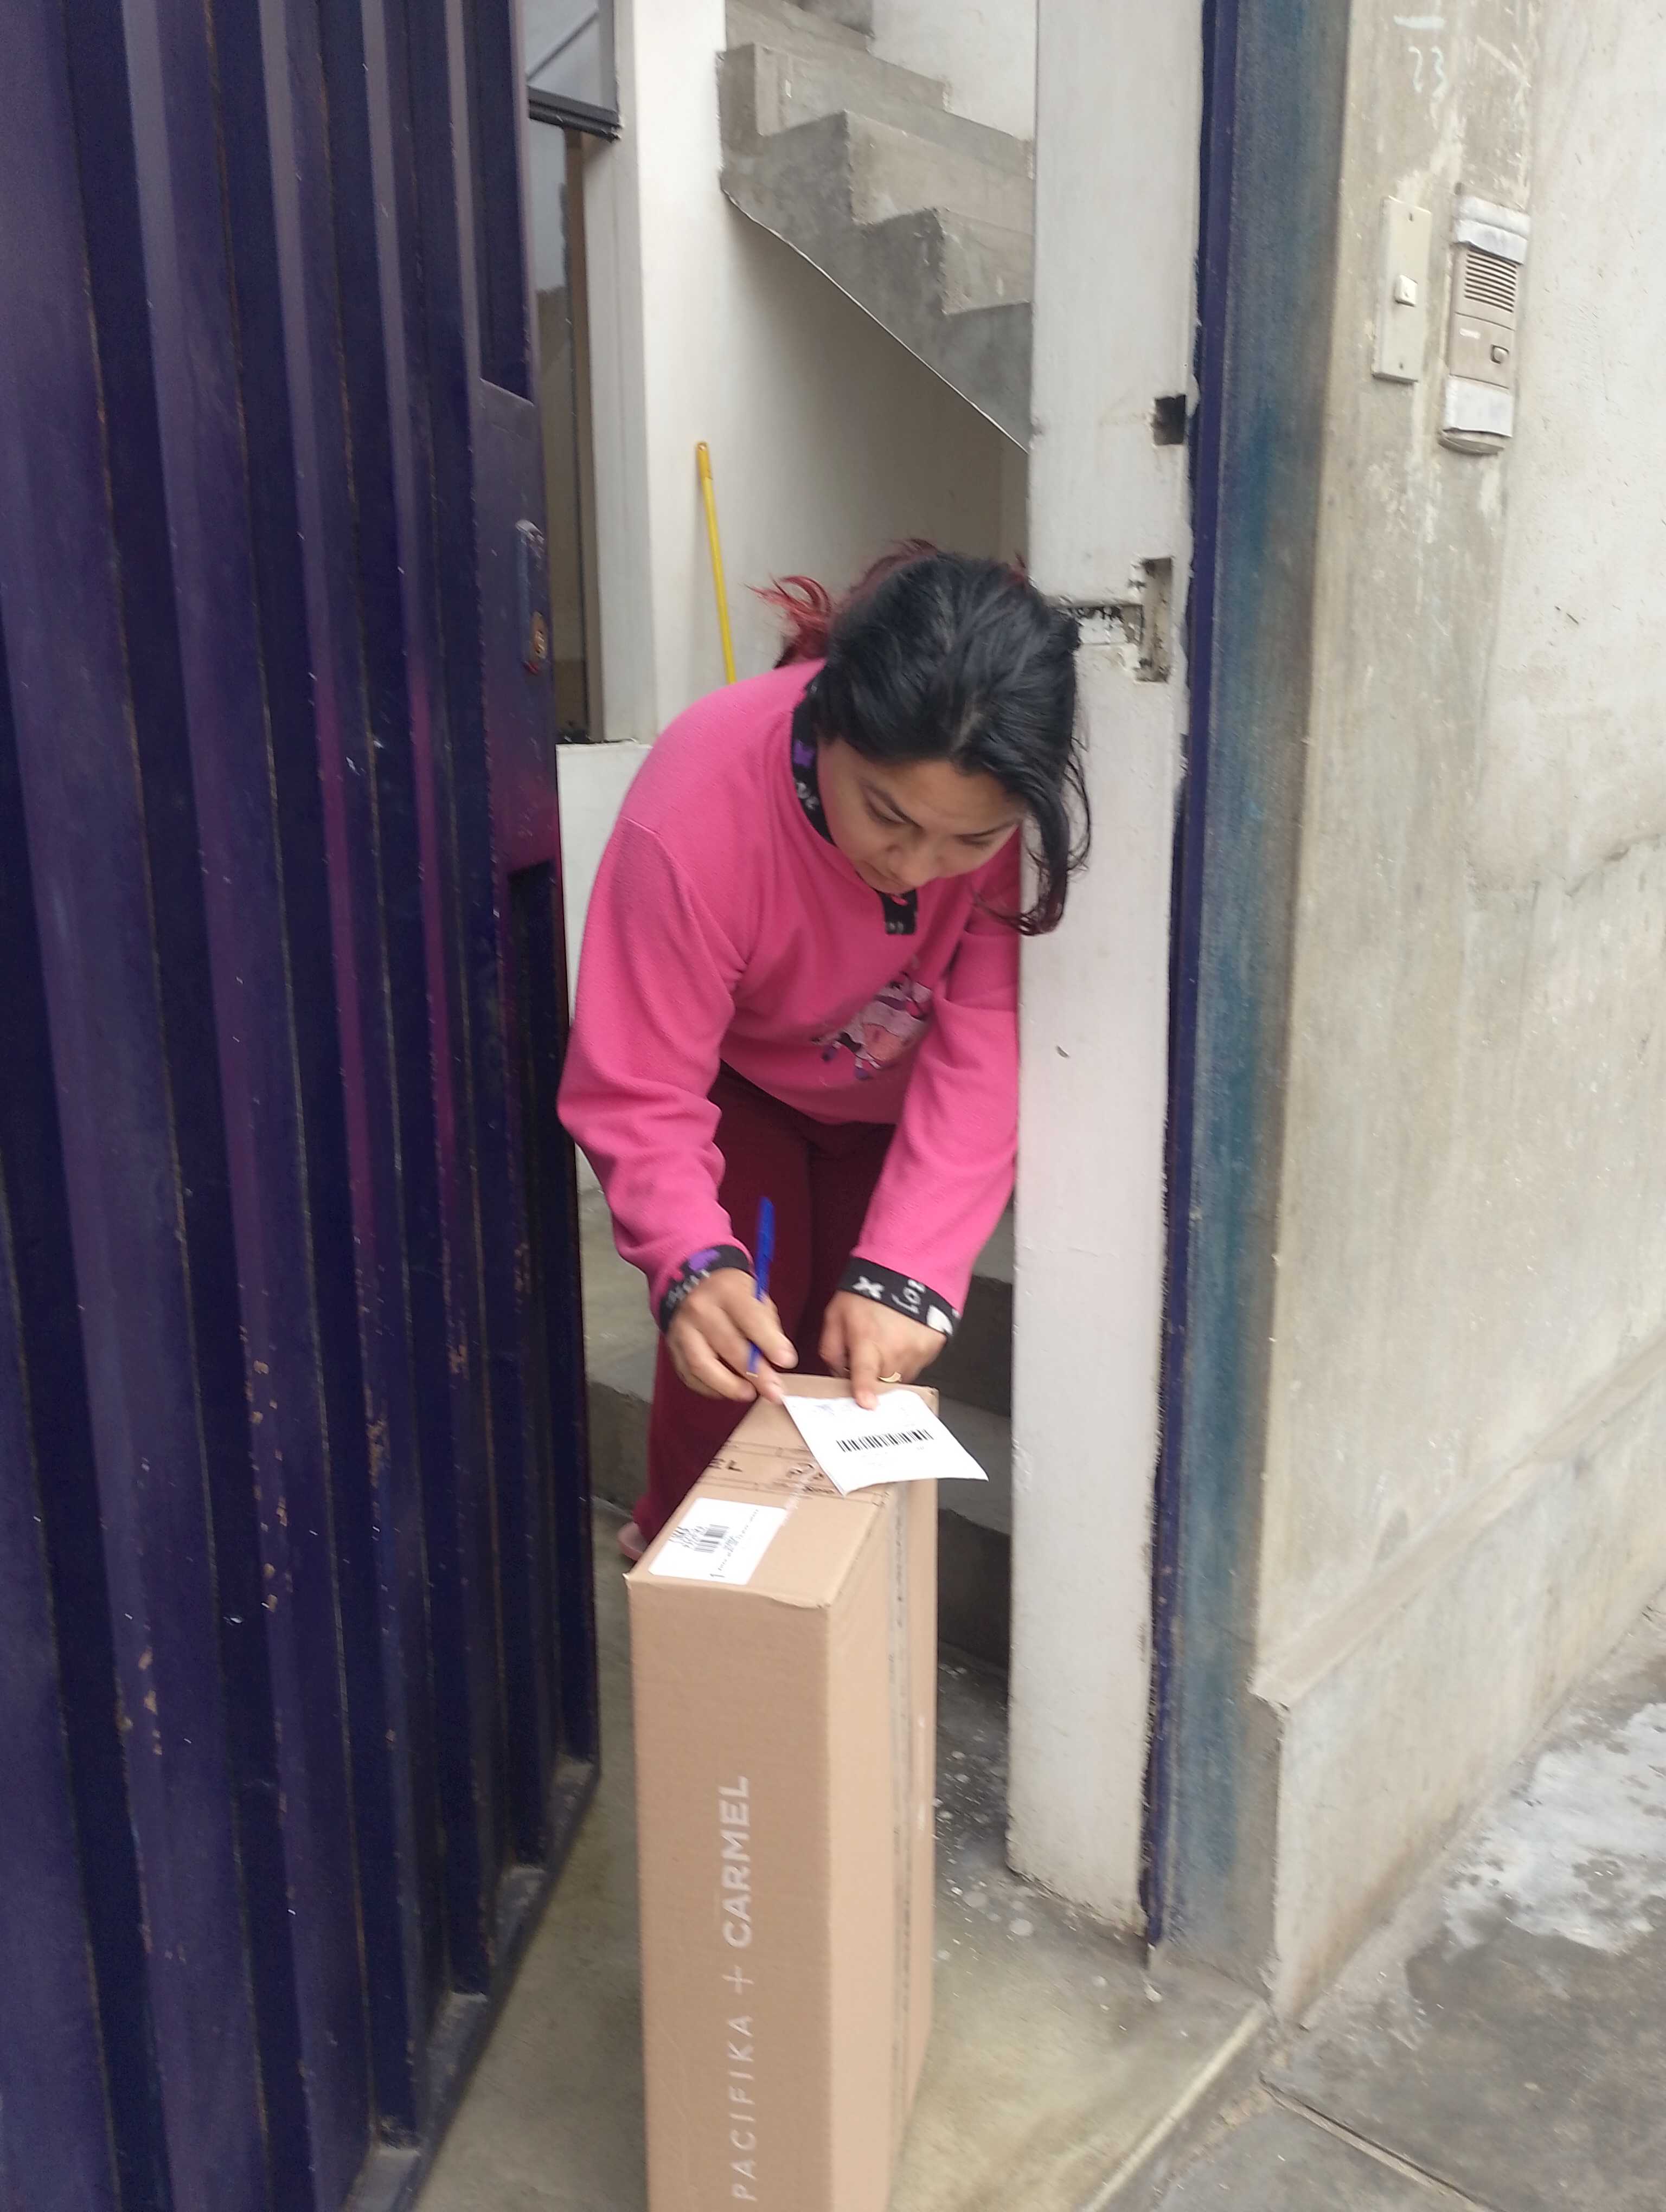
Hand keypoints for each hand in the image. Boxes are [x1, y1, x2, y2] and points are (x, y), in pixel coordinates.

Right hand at [666, 1269, 796, 1404]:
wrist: (691, 1284)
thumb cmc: (731, 1295)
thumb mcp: (755, 1297)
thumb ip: (768, 1326)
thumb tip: (780, 1359)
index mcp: (726, 1290)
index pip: (749, 1318)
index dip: (769, 1342)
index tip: (786, 1361)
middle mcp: (700, 1309)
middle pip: (728, 1345)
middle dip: (755, 1373)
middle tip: (774, 1391)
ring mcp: (682, 1329)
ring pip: (702, 1365)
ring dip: (728, 1385)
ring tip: (748, 1394)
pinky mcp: (673, 1347)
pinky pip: (689, 1374)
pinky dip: (709, 1387)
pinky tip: (726, 1390)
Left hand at [820, 1292, 944, 1410]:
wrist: (906, 1269)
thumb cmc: (868, 1293)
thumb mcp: (836, 1315)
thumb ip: (832, 1349)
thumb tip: (836, 1375)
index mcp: (867, 1340)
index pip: (865, 1371)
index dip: (864, 1389)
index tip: (867, 1403)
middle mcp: (895, 1348)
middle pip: (883, 1383)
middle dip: (874, 1377)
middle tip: (869, 1355)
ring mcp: (917, 1349)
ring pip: (901, 1377)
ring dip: (892, 1369)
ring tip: (886, 1342)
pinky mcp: (933, 1347)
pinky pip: (918, 1364)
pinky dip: (909, 1357)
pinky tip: (902, 1338)